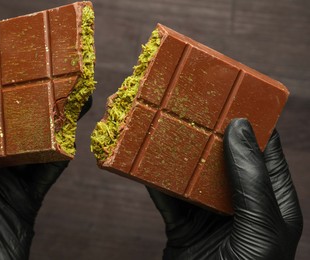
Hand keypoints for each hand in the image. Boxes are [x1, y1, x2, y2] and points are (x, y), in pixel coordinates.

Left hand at [0, 80, 90, 258]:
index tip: (8, 58)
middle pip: (3, 122)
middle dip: (26, 100)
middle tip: (50, 75)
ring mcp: (1, 180)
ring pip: (29, 144)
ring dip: (49, 125)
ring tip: (71, 100)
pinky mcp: (23, 199)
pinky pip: (44, 172)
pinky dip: (59, 156)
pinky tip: (72, 138)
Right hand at [147, 118, 302, 259]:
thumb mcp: (260, 227)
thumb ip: (251, 179)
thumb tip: (239, 127)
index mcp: (270, 201)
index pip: (264, 152)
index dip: (251, 122)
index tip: (231, 95)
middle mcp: (238, 203)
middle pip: (222, 159)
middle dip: (206, 133)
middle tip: (190, 106)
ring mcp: (208, 215)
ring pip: (191, 176)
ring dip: (177, 155)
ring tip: (163, 128)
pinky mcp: (182, 227)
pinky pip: (167, 197)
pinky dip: (155, 181)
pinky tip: (145, 164)